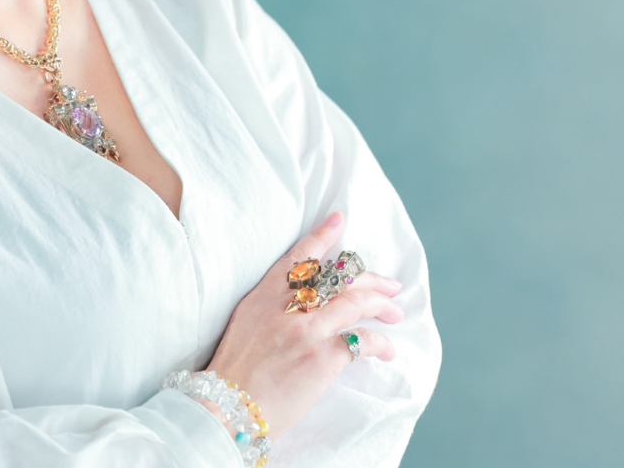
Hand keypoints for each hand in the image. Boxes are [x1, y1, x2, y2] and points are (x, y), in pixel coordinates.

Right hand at [206, 211, 402, 441]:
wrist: (228, 406)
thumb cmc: (235, 370)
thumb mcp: (245, 322)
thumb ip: (270, 305)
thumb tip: (298, 301)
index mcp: (265, 294)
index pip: (299, 256)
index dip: (322, 235)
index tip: (339, 219)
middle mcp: (287, 305)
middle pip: (337, 277)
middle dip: (370, 278)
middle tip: (391, 285)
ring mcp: (306, 329)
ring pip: (355, 302)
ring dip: (381, 306)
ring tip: (395, 312)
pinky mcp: (321, 357)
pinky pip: (361, 341)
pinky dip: (379, 344)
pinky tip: (386, 350)